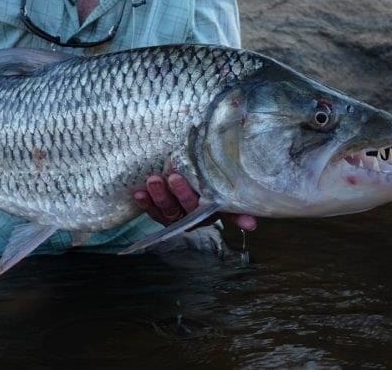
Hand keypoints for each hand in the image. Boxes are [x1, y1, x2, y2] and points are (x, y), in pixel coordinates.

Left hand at [133, 173, 256, 230]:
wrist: (180, 168)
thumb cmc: (203, 173)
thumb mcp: (216, 177)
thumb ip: (233, 191)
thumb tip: (253, 220)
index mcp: (214, 207)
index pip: (226, 212)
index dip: (237, 218)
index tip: (247, 223)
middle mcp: (196, 214)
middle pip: (190, 209)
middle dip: (182, 194)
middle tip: (174, 177)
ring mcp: (177, 214)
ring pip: (169, 211)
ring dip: (160, 196)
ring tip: (153, 179)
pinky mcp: (159, 213)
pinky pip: (152, 211)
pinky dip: (145, 202)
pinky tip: (138, 192)